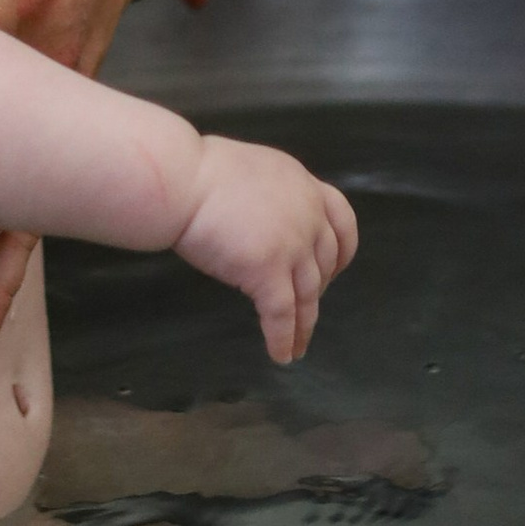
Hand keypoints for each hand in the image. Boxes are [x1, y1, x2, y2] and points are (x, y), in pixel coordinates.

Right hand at [174, 138, 357, 363]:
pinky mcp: (269, 270)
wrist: (182, 180)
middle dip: (317, 291)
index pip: (342, 220)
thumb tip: (267, 221)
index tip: (336, 270)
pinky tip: (280, 354)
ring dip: (304, 325)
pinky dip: (283, 338)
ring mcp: (292, 244)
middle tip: (306, 310)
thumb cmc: (200, 173)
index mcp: (304, 185)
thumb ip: (272, 197)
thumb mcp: (253, 171)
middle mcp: (307, 215)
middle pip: (325, 264)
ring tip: (298, 347)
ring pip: (307, 295)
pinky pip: (282, 314)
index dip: (342, 250)